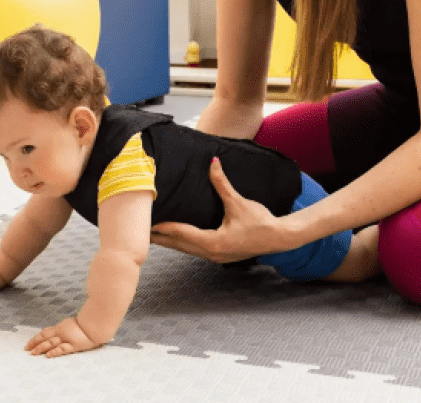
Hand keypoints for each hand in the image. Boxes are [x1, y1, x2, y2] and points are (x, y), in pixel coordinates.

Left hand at [25, 317, 100, 357]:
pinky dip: (55, 352)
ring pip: (51, 343)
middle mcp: (62, 332)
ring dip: (41, 348)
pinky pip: (63, 349)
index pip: (46, 332)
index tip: (29, 342)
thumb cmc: (87, 324)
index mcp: (61, 327)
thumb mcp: (73, 324)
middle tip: (26, 348)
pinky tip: (48, 355)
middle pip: (45, 337)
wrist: (96, 324)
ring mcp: (67, 338)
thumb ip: (66, 328)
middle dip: (35, 342)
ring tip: (33, 353)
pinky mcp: (74, 345)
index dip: (37, 337)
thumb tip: (59, 333)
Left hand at [150, 157, 304, 262]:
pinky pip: (195, 250)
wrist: (280, 237)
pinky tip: (176, 237)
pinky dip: (182, 243)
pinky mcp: (220, 255)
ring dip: (170, 241)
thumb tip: (213, 163)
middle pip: (179, 245)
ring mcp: (216, 256)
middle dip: (160, 238)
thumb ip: (222, 183)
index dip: (164, 227)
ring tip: (153, 234)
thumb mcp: (238, 202)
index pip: (182, 233)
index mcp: (214, 242)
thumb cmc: (261, 222)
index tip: (148, 223)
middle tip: (140, 231)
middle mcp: (212, 253)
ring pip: (186, 249)